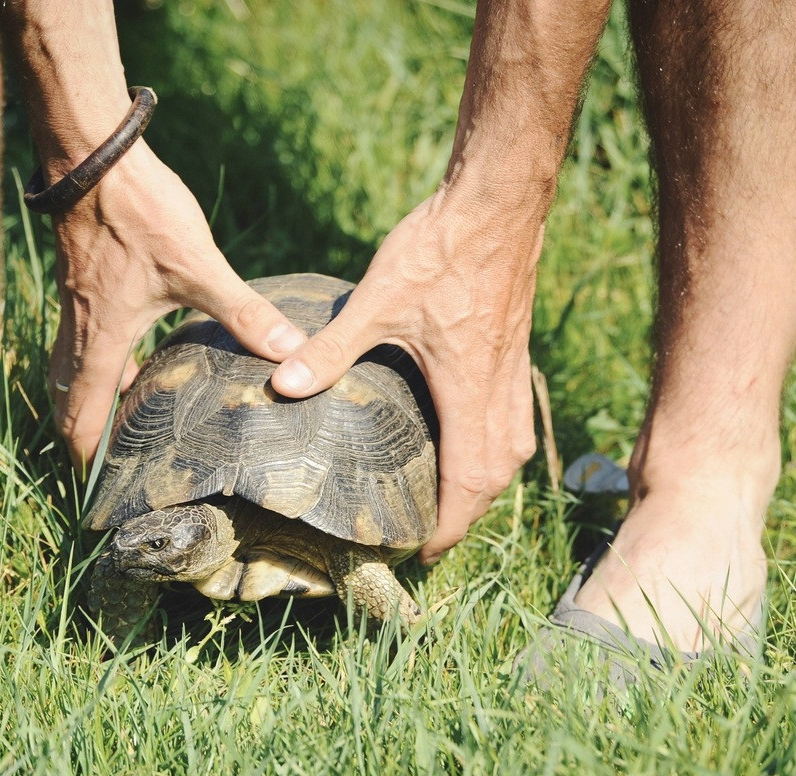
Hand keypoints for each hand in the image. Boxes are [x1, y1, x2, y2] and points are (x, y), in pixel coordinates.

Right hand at [49, 145, 305, 468]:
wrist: (94, 156)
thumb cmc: (140, 213)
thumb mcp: (199, 267)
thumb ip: (243, 311)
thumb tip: (290, 351)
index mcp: (103, 338)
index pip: (83, 412)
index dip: (86, 452)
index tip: (95, 482)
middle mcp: (81, 327)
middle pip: (69, 395)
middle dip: (83, 429)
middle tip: (106, 459)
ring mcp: (76, 302)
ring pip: (72, 364)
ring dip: (90, 393)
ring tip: (124, 412)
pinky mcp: (81, 278)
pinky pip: (81, 335)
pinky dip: (97, 358)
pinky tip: (131, 348)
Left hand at [271, 188, 542, 561]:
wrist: (497, 201)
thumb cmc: (441, 250)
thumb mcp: (378, 301)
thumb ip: (332, 348)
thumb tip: (281, 384)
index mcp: (469, 391)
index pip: (468, 483)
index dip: (449, 526)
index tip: (425, 553)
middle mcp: (499, 390)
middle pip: (494, 476)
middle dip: (465, 515)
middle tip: (431, 536)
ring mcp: (513, 370)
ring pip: (509, 449)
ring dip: (484, 482)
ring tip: (451, 497)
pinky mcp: (514, 350)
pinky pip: (512, 418)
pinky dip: (494, 446)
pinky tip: (469, 434)